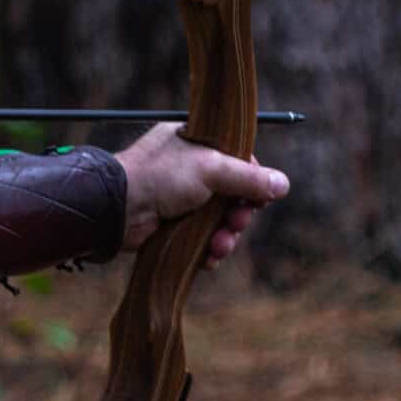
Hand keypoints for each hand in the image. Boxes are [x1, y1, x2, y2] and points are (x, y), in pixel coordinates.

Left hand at [113, 123, 288, 268]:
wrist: (116, 209)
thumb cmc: (160, 177)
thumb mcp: (211, 169)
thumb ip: (248, 178)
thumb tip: (283, 184)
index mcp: (194, 142)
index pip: (236, 158)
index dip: (252, 179)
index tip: (260, 197)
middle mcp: (188, 169)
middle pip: (231, 194)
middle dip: (238, 214)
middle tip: (237, 223)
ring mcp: (179, 199)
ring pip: (218, 221)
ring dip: (225, 236)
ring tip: (220, 246)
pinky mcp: (171, 226)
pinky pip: (201, 239)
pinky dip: (208, 250)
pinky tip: (209, 258)